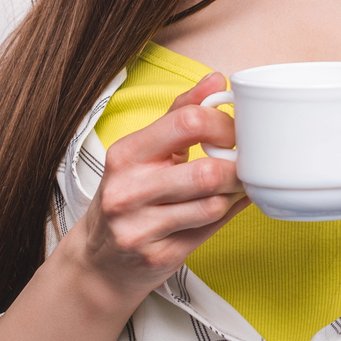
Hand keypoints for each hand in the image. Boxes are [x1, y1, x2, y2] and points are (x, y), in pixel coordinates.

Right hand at [66, 74, 246, 306]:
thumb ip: (180, 113)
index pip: (188, 123)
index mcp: (125, 154)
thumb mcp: (144, 151)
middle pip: (208, 171)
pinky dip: (226, 214)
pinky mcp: (159, 255)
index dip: (224, 125)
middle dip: (237, 167)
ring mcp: (141, 227)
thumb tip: (217, 80)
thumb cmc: (129, 195)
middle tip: (241, 164)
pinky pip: (211, 229)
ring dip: (234, 194)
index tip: (233, 133)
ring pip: (214, 203)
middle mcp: (127, 190)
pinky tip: (222, 205)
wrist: (99, 260)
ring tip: (231, 186)